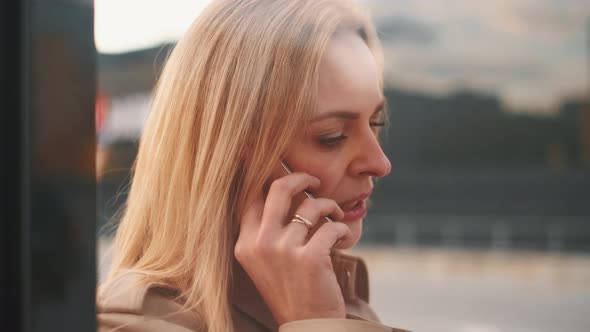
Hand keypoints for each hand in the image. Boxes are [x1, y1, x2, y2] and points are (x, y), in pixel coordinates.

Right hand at [234, 172, 351, 324]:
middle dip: (301, 178)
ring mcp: (284, 250)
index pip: (252, 195)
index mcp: (245, 243)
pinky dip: (342, 228)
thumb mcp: (265, 261)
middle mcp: (260, 244)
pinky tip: (342, 238)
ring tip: (335, 217)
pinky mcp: (311, 258)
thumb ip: (267, 229)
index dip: (268, 177)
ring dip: (330, 207)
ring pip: (312, 205)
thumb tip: (283, 187)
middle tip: (314, 182)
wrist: (306, 325)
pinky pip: (332, 226)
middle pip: (279, 188)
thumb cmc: (290, 289)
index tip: (287, 175)